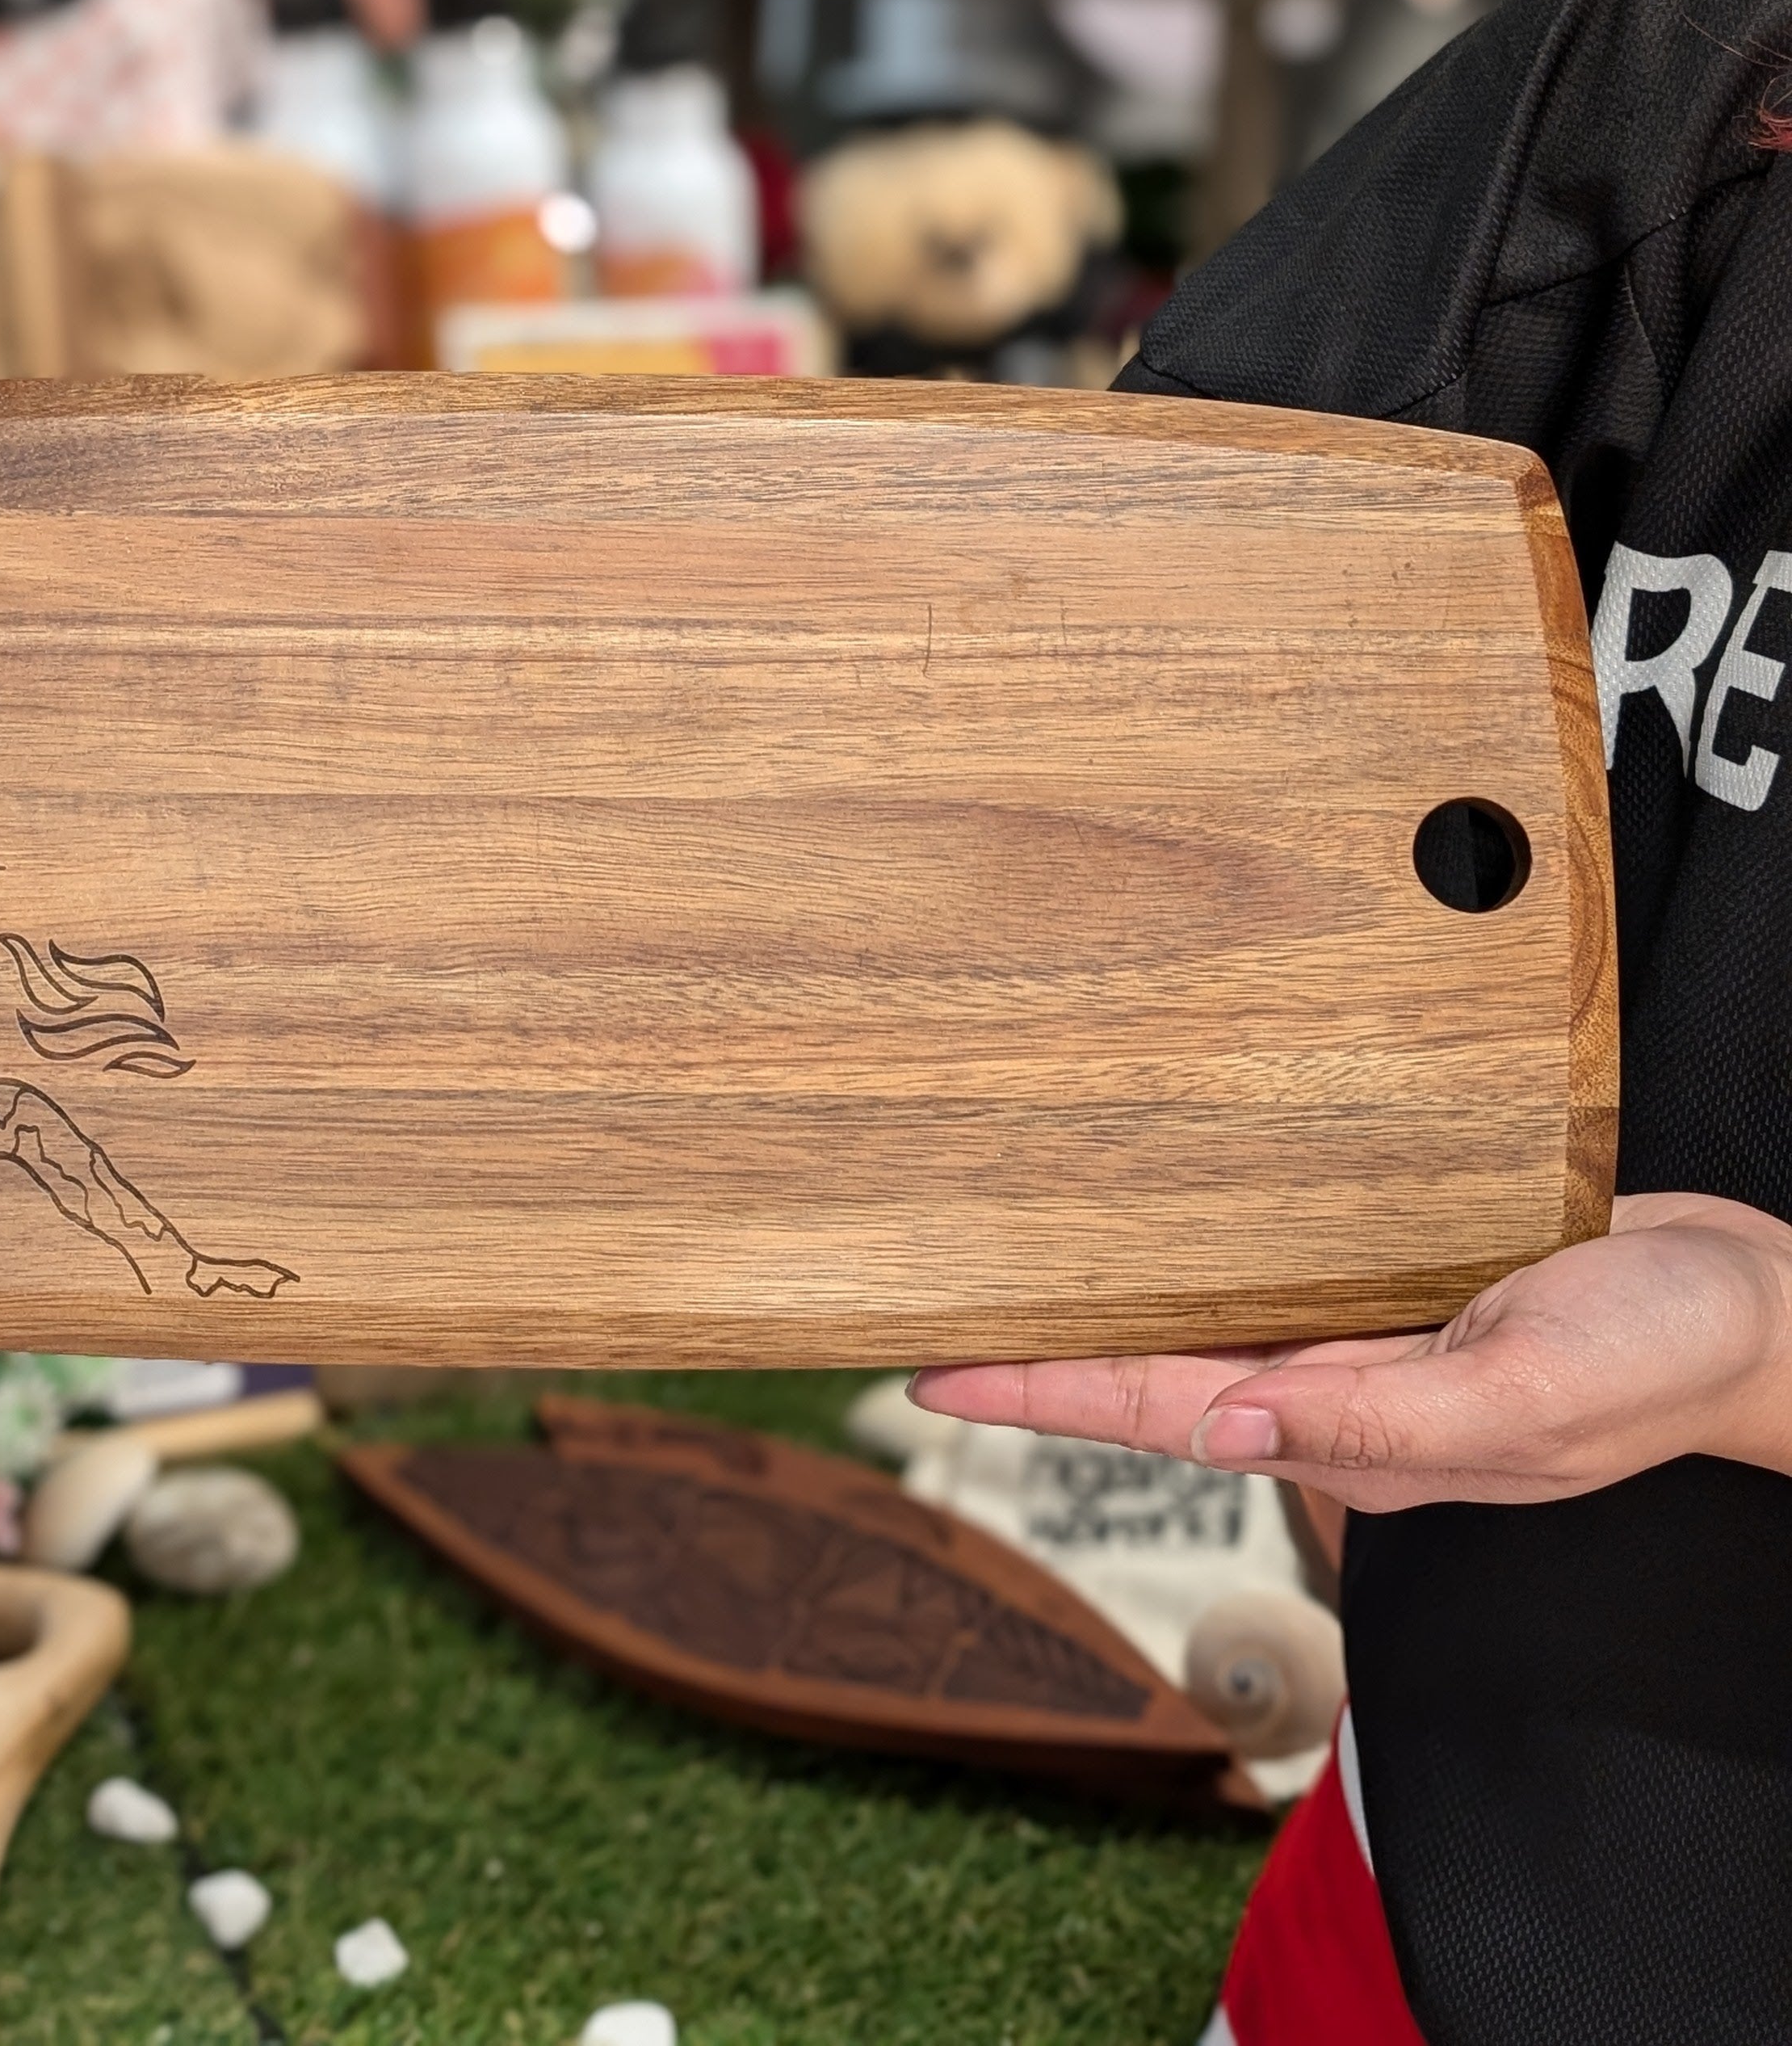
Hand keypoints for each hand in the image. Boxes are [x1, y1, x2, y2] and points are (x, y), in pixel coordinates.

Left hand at [911, 1194, 1791, 1511]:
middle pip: (1148, 1358)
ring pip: (1197, 1298)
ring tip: (997, 1245)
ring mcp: (1362, 1319)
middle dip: (1035, 1340)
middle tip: (917, 1302)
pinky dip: (1194, 1226)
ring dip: (1102, 1281)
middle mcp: (1336, 1379)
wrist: (1751, 1305)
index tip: (927, 1372)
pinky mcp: (1394, 1255)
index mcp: (1354, 1428)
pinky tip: (1146, 1195)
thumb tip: (1227, 1430)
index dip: (1037, 1391)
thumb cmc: (1657, 1360)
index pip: (1154, 1410)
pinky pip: (1270, 1244)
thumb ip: (1380, 1419)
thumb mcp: (1525, 1397)